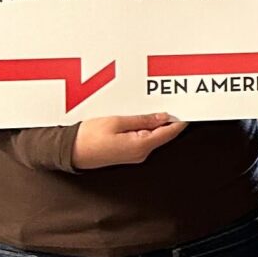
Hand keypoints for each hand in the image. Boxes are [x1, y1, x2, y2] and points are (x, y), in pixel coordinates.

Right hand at [71, 114, 186, 168]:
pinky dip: (146, 128)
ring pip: (153, 136)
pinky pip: (143, 139)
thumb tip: (162, 117)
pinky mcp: (127, 153)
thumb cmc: (88, 138)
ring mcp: (134, 155)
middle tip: (173, 101)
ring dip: (155, 123)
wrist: (70, 152)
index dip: (180, 120)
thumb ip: (142, 120)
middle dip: (168, 119)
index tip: (188, 108)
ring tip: (155, 106)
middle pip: (163, 134)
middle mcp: (141, 154)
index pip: (169, 132)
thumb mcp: (117, 122)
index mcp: (141, 146)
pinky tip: (141, 118)